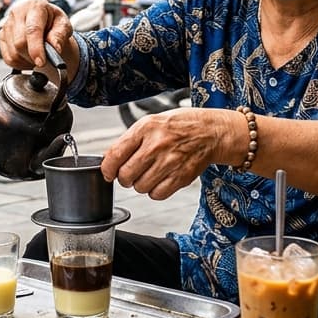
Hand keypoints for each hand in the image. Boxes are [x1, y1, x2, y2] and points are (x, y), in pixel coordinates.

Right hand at [0, 0, 72, 69]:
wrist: (44, 21)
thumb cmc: (53, 22)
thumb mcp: (63, 25)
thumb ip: (60, 35)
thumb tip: (55, 48)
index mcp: (34, 6)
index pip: (32, 29)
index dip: (36, 48)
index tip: (41, 61)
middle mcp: (17, 13)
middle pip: (20, 43)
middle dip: (33, 56)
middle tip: (45, 58)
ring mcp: (7, 24)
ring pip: (14, 53)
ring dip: (27, 60)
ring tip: (37, 54)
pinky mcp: (1, 35)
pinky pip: (8, 58)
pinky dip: (20, 63)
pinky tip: (28, 56)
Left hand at [102, 107, 232, 200]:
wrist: (210, 132)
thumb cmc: (179, 126)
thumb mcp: (151, 122)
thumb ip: (130, 140)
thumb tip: (109, 160)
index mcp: (146, 128)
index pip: (115, 155)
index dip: (107, 168)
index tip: (108, 172)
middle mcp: (157, 145)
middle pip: (126, 175)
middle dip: (124, 178)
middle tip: (130, 173)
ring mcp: (170, 162)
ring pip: (140, 188)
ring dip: (140, 184)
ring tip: (149, 174)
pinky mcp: (181, 177)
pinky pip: (157, 195)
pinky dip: (155, 191)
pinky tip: (159, 180)